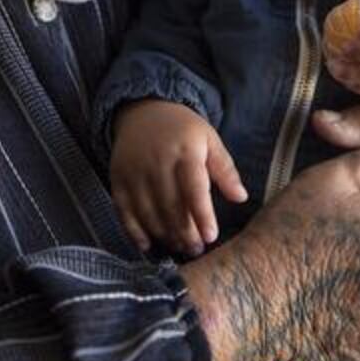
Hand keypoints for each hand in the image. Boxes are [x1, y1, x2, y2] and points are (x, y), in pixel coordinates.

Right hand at [110, 100, 246, 254]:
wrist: (142, 111)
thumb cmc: (182, 129)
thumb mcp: (209, 140)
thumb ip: (225, 169)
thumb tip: (241, 198)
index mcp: (184, 152)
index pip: (194, 189)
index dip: (202, 215)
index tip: (211, 236)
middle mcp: (157, 163)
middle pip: (171, 207)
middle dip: (186, 233)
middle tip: (197, 249)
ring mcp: (134, 173)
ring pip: (148, 214)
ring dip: (165, 236)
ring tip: (179, 247)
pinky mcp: (118, 180)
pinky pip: (124, 213)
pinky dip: (135, 233)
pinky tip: (148, 245)